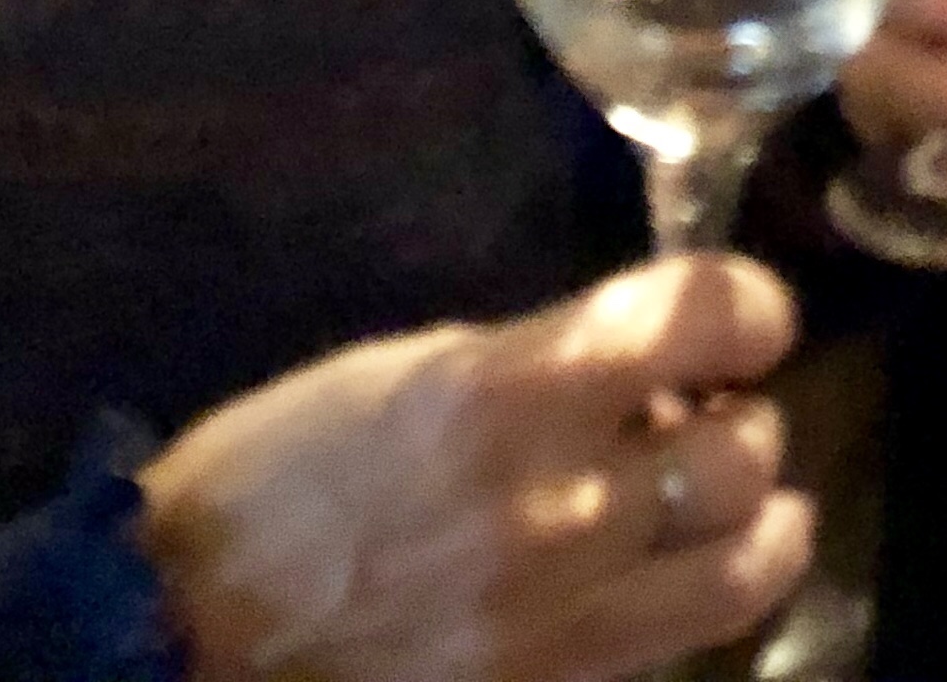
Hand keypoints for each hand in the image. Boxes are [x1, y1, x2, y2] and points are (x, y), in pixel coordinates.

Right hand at [136, 252, 810, 681]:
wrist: (187, 633)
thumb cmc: (275, 477)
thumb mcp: (402, 372)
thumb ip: (534, 364)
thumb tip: (640, 375)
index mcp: (508, 391)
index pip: (701, 316)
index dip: (752, 306)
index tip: (748, 317)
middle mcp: (559, 501)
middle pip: (743, 449)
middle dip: (743, 417)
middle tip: (713, 412)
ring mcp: (564, 612)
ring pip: (746, 561)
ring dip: (759, 514)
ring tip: (738, 499)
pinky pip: (685, 639)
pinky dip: (714, 592)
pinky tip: (694, 569)